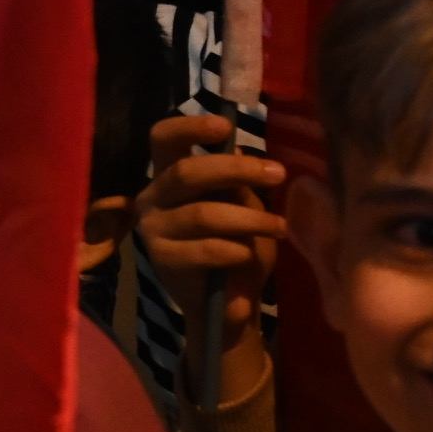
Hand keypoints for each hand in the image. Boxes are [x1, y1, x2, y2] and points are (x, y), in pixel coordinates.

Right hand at [139, 113, 286, 326]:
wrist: (227, 306)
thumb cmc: (236, 247)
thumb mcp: (243, 208)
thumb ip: (237, 183)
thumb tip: (242, 151)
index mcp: (169, 175)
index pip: (163, 139)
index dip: (189, 127)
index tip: (225, 125)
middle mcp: (152, 197)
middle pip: (186, 172)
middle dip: (237, 170)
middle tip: (278, 174)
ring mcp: (153, 229)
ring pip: (203, 213)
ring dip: (249, 219)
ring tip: (280, 227)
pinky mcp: (162, 260)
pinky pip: (205, 249)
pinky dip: (236, 250)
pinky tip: (250, 254)